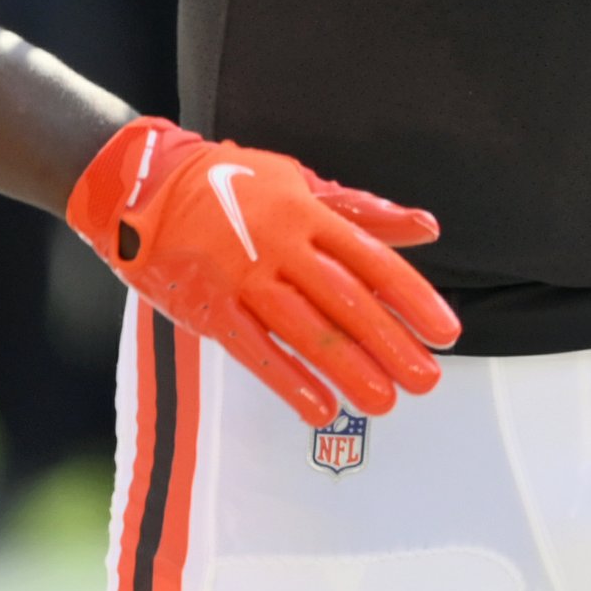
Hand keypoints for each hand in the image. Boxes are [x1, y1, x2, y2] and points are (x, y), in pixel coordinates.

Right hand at [69, 117, 461, 426]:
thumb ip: (364, 212)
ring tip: (384, 402)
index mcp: (306, 212)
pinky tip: (319, 407)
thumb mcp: (300, 183)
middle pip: (345, 301)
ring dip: (348, 369)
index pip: (370, 259)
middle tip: (426, 380)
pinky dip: (288, 380)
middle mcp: (279, 244)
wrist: (145, 185)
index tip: (445, 331)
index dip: (412, 297)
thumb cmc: (232, 184)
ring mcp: (242, 276)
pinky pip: (254, 349)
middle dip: (389, 343)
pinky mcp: (209, 306)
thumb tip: (427, 228)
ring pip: (304, 330)